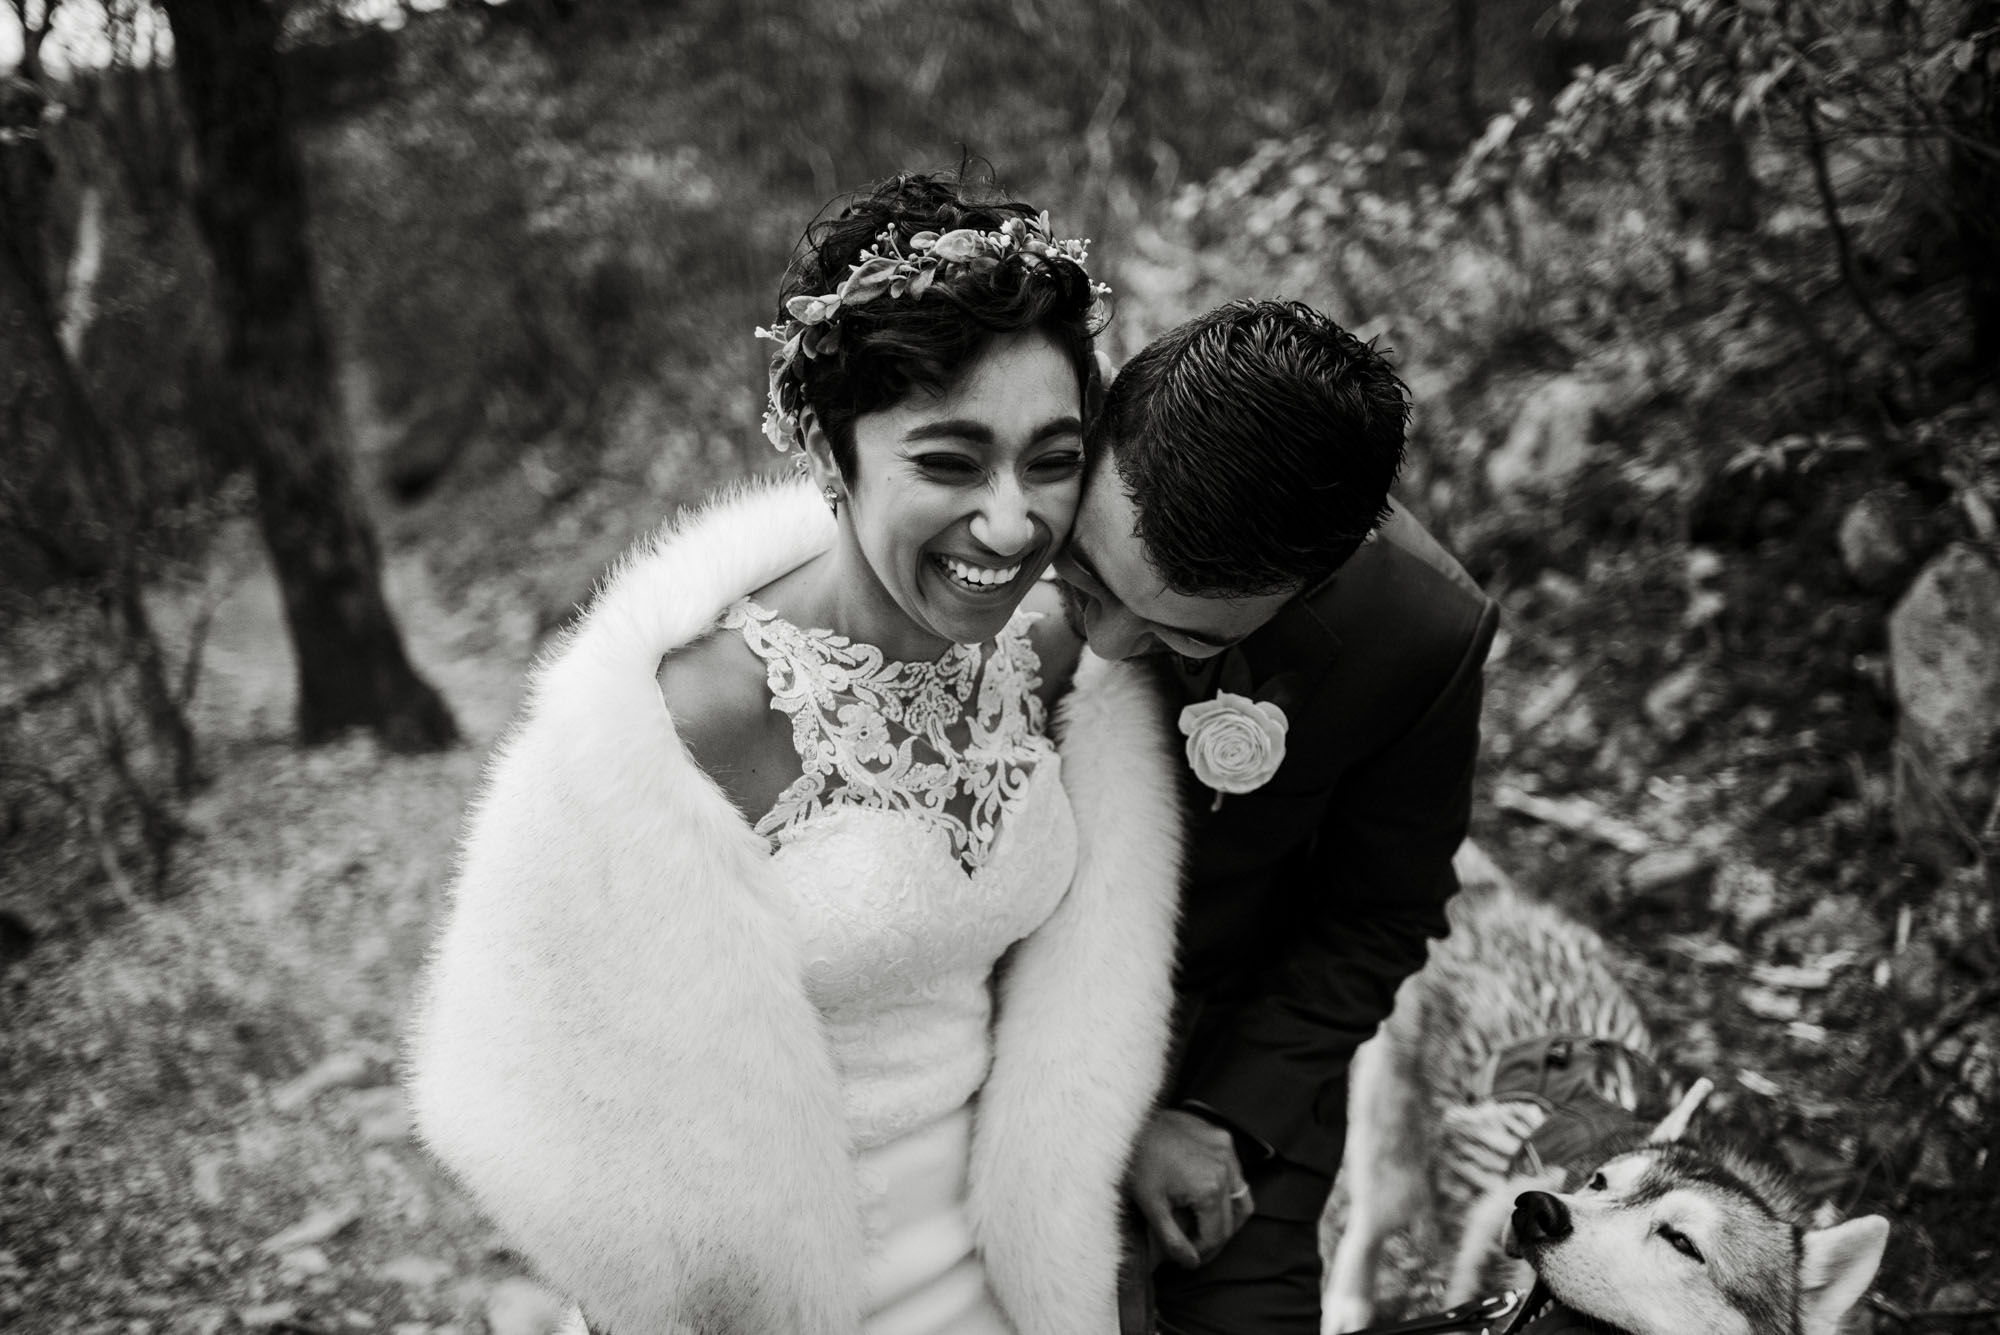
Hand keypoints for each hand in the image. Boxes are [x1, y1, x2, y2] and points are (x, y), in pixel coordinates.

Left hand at [1127, 1108, 1253, 1268]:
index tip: (1188, 1258)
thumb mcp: (1151, 1207)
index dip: (1202, 1252)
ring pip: (1241, 1195)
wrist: (1128, 1124)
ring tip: (1205, 1226)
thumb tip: (1191, 1263)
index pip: (1217, 1234)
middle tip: (1196, 1247)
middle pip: (1232, 1219)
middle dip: (1214, 1238)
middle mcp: (1225, 1167)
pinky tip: (1206, 1196)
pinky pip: (1235, 1171)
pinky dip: (1225, 1188)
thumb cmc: (1136, 1162)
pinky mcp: (1221, 1137)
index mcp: (1210, 1187)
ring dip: (1227, 1215)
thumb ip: (1173, 1241)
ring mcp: (1226, 1149)